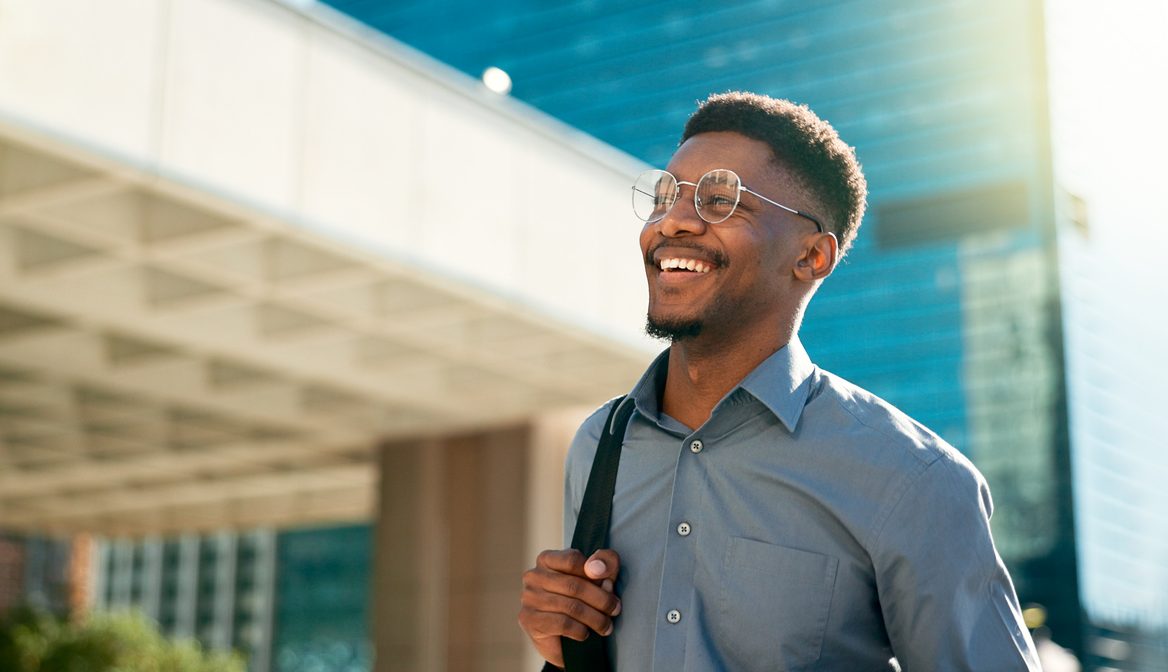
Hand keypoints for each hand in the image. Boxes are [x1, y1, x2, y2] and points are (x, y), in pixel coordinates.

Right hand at [518, 548, 621, 666]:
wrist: (562, 641)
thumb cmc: (581, 601)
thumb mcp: (598, 577)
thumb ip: (604, 563)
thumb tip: (597, 569)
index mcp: (547, 559)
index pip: (573, 559)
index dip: (596, 573)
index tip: (610, 585)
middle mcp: (534, 576)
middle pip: (574, 585)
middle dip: (601, 599)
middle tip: (615, 609)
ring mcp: (529, 598)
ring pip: (571, 606)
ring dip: (595, 618)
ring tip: (606, 626)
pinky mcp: (530, 620)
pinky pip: (563, 624)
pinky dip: (580, 630)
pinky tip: (585, 633)